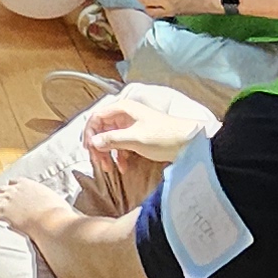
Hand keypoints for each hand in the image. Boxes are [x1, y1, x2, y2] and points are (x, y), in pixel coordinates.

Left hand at [0, 178, 75, 235]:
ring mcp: (6, 200)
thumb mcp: (57, 203)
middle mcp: (15, 189)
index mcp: (28, 184)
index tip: (10, 194)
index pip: (14, 182)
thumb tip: (63, 210)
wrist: (51, 223)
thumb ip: (53, 202)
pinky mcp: (1, 212)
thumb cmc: (58, 215)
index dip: (11, 189)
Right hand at [78, 85, 217, 167]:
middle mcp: (124, 115)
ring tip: (110, 169)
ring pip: (110, 139)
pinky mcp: (137, 136)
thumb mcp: (135, 138)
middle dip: (98, 147)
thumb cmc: (164, 136)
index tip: (89, 150)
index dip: (89, 133)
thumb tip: (92, 142)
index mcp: (123, 108)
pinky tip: (123, 168)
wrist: (188, 143)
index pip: (96, 118)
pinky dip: (119, 156)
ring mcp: (131, 126)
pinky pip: (121, 145)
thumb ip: (112, 139)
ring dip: (107, 154)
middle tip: (100, 163)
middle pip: (101, 129)